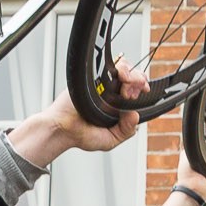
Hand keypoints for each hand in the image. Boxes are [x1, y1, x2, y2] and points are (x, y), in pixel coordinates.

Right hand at [6, 62, 149, 167]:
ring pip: (124, 68)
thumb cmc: (81, 135)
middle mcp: (111, 93)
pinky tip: (121, 77)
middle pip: (133, 77)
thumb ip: (126, 130)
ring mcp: (102, 84)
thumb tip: (135, 115)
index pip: (136, 91)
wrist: (61, 129)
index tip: (143, 92)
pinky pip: (109, 66)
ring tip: (127, 85)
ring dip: (131, 74)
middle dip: (139, 80)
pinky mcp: (91, 77)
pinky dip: (119, 68)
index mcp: (118, 105)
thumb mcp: (111, 139)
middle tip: (133, 91)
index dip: (142, 89)